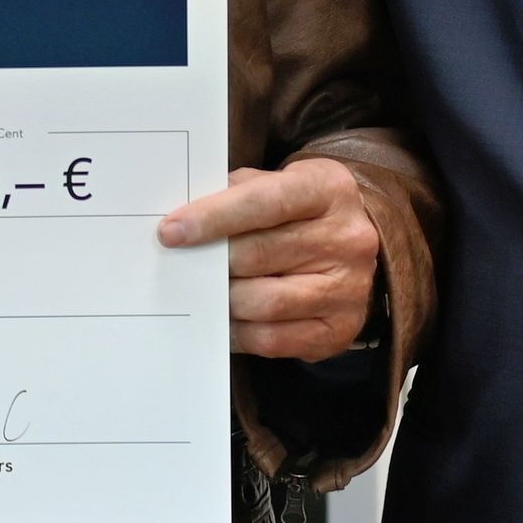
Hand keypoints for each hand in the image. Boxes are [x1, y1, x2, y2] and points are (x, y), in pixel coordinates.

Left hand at [163, 157, 382, 361]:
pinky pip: (273, 339)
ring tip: (202, 291)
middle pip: (260, 255)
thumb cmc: (297, 210)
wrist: (351, 243)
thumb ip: (233, 194)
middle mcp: (347, 238)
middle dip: (212, 263)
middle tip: (180, 266)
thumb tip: (182, 224)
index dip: (214, 217)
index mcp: (328, 190)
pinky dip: (238, 331)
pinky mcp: (339, 328)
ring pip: (265, 301)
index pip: (265, 202)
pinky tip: (222, 318)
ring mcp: (349, 287)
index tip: (171, 232)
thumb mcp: (274, 182)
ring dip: (223, 299)